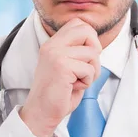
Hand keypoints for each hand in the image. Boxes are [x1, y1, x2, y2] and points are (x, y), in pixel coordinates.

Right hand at [19, 18, 101, 136]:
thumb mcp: (66, 66)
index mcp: (52, 44)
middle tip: (86, 66)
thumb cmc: (57, 94)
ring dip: (92, 70)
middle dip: (95, 49)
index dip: (89, 38)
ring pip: (92, 52)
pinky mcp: (62, 66)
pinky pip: (89, 68)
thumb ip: (76, 52)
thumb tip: (96, 43)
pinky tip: (74, 87)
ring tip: (78, 80)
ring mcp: (56, 54)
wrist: (41, 113)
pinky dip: (87, 81)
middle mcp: (52, 45)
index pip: (78, 23)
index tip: (85, 56)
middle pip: (86, 30)